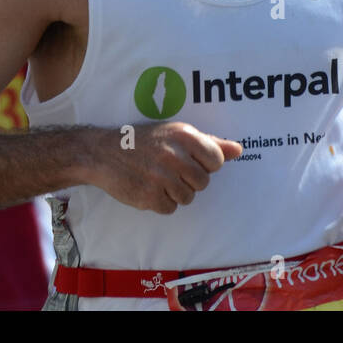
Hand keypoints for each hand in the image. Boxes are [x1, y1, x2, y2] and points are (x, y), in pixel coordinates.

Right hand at [91, 121, 241, 213]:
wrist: (103, 153)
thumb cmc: (143, 141)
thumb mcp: (175, 133)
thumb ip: (209, 143)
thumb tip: (238, 150)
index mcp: (184, 136)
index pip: (216, 161)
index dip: (205, 164)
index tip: (188, 160)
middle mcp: (174, 155)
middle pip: (203, 182)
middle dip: (189, 180)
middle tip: (170, 169)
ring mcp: (161, 177)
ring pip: (188, 197)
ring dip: (175, 192)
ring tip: (157, 177)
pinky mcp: (149, 196)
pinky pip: (170, 208)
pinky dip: (160, 202)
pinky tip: (148, 187)